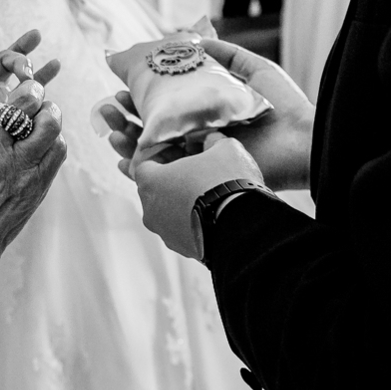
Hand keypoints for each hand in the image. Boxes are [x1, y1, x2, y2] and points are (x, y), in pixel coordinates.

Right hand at [0, 81, 65, 271]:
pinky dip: (53, 140)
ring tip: (40, 116)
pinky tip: (42, 143)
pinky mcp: (38, 185)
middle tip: (31, 97)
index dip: (0, 97)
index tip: (1, 105)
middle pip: (26, 103)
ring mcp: (20, 169)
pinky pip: (57, 149)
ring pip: (50, 123)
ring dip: (47, 114)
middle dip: (32, 93)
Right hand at [99, 39, 313, 190]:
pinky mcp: (200, 177)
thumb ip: (224, 53)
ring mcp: (196, 158)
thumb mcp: (253, 68)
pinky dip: (138, 169)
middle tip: (109, 106)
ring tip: (111, 127)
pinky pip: (162, 176)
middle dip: (124, 117)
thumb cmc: (284, 106)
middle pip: (149, 127)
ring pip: (149, 151)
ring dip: (125, 139)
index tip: (122, 85)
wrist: (302, 140)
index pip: (162, 105)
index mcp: (204, 111)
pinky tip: (122, 159)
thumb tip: (193, 37)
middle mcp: (197, 135)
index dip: (139, 96)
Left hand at [129, 132, 264, 260]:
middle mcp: (149, 209)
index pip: (147, 163)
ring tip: (209, 196)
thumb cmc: (228, 182)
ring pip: (169, 213)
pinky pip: (183, 231)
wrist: (244, 226)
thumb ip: (212, 140)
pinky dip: (193, 223)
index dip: (166, 156)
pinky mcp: (181, 249)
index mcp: (149, 181)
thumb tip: (211, 139)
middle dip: (173, 181)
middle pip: (157, 190)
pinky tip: (214, 215)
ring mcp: (164, 232)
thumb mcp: (224, 148)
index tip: (183, 154)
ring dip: (183, 204)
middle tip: (197, 174)